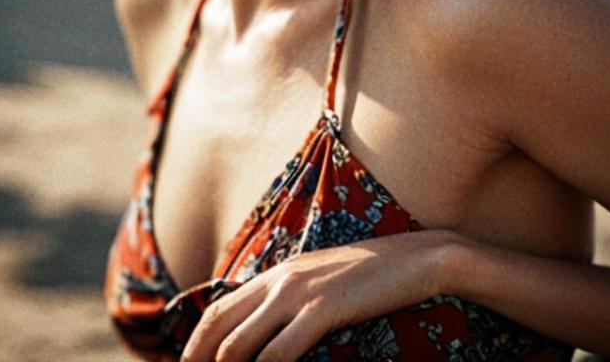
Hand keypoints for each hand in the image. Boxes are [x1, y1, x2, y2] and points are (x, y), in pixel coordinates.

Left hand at [179, 228, 463, 361]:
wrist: (416, 257)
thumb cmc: (372, 276)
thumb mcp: (321, 282)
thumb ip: (291, 299)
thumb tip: (265, 330)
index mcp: (276, 272)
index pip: (218, 311)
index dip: (194, 346)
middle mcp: (279, 279)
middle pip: (218, 328)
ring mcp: (299, 293)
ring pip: (240, 345)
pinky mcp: (323, 309)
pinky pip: (279, 353)